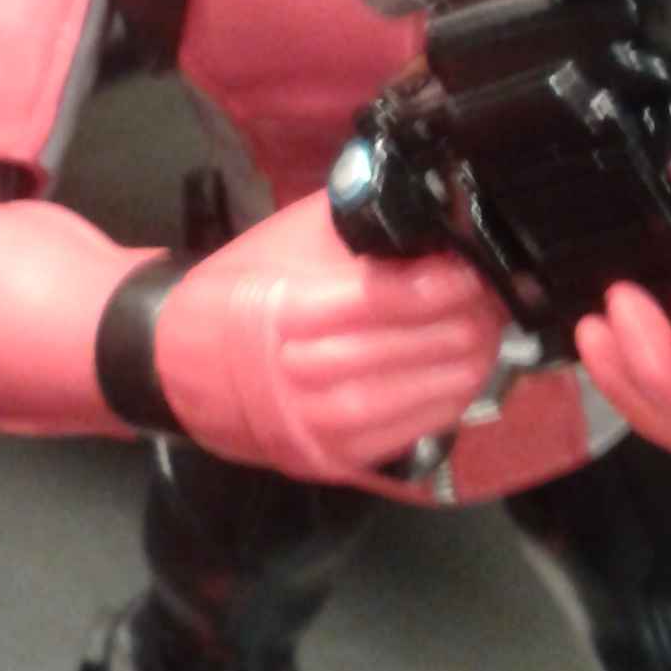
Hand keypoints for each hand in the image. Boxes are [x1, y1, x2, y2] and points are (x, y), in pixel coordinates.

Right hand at [154, 191, 507, 486]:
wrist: (175, 360)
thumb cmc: (237, 289)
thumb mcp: (288, 238)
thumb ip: (357, 222)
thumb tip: (432, 213)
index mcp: (283, 311)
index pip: (379, 301)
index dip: (438, 285)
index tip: (474, 269)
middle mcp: (296, 375)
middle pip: (403, 351)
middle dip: (463, 323)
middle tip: (495, 297)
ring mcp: (311, 424)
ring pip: (409, 398)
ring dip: (463, 365)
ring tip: (489, 334)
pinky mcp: (325, 456)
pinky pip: (402, 434)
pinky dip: (442, 404)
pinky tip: (463, 376)